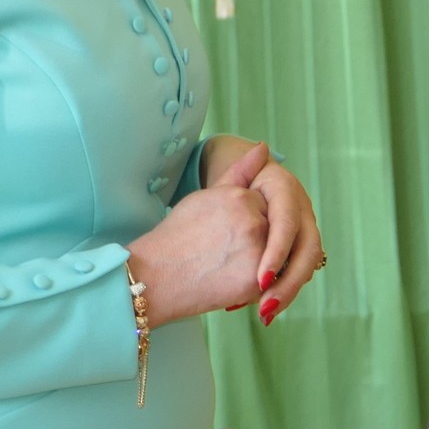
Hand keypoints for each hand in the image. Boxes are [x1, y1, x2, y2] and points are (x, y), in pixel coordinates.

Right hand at [128, 143, 270, 324]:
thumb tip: (263, 147)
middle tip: (219, 249)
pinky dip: (253, 282)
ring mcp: (257, 251)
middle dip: (253, 241)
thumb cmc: (178, 236)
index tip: (221, 231)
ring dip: (257, 261)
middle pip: (272, 230)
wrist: (154, 277)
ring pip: (274, 256)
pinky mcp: (255, 280)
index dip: (244, 223)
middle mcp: (253, 220)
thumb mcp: (205, 197)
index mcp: (241, 197)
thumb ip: (239, 172)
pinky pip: (269, 280)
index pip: (264, 207)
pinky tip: (227, 279)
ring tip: (222, 264)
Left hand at [246, 157, 325, 326]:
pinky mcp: (297, 252)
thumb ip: (243, 169)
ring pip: (305, 267)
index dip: (277, 253)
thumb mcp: (232, 182)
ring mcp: (304, 233)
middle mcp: (304, 213)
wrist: (247, 196)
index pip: (288, 227)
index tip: (259, 280)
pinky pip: (294, 274)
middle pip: (307, 253)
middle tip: (265, 307)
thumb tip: (260, 149)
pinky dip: (280, 292)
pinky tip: (262, 308)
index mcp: (289, 194)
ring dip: (287, 293)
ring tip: (264, 314)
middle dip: (287, 283)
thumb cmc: (233, 189)